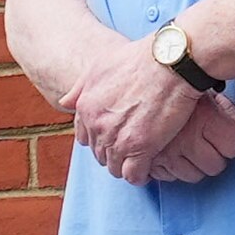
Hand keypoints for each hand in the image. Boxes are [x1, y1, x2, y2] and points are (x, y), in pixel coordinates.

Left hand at [64, 32, 212, 180]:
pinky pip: (133, 175)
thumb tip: (65, 102)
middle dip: (113, 153)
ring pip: (114, 167)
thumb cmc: (139, 59)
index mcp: (86, 108)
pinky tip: (148, 168)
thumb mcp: (100, 65)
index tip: (115, 137)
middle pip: (99, 153)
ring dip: (126, 165)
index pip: (84, 137)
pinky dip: (139, 175)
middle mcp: (97, 125)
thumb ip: (81, 87)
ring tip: (141, 160)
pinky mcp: (141, 148)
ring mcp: (117, 139)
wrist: (170, 61)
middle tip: (131, 149)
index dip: (100, 139)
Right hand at [132, 96, 234, 184]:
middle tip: (204, 142)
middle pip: (216, 166)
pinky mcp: (146, 160)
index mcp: (205, 118)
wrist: (140, 80)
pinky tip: (167, 153)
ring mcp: (165, 151)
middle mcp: (187, 138)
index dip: (231, 142)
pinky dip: (168, 169)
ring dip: (191, 166)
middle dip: (213, 157)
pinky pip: (166, 177)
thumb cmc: (177, 87)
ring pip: (193, 176)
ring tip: (185, 147)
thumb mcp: (209, 98)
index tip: (223, 135)